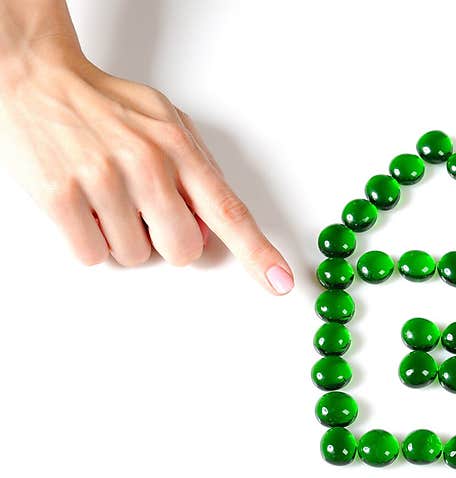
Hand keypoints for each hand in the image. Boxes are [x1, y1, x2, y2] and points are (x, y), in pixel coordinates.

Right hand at [0, 41, 293, 293]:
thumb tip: (212, 227)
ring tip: (103, 195)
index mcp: (178, 148)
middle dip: (165, 241)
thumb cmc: (106, 106)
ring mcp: (103, 180)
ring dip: (120, 237)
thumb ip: (196, 173)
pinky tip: (81, 205)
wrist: (35, 77)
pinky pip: (92, 254)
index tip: (280, 281)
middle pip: (181, 250)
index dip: (257, 252)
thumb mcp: (166, 123)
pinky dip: (87, 239)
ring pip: (133, 256)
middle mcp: (146, 163)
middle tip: (140, 208)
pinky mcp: (61, 196)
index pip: (229, 211)